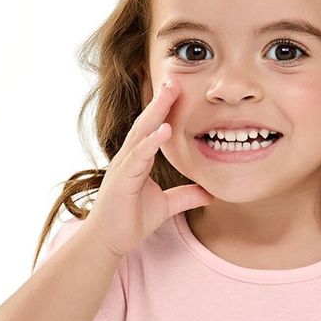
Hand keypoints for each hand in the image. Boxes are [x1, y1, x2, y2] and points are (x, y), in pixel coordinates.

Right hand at [89, 77, 214, 257]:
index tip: (179, 91)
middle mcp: (129, 158)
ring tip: (169, 93)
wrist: (109, 241)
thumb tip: (210, 193)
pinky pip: (138, 157)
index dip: (165, 110)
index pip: (153, 129)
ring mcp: (123, 167)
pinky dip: (150, 142)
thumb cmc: (130, 221)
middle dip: (160, 101)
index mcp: (138, 160)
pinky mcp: (121, 180)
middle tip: (175, 79)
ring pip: (141, 133)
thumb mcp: (166, 206)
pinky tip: (163, 130)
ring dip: (155, 112)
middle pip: (146, 123)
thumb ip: (186, 196)